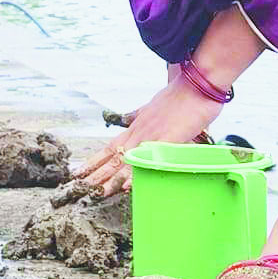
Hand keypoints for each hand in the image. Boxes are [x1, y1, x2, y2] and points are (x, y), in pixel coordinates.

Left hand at [74, 76, 220, 195]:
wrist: (197, 84)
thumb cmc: (181, 95)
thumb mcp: (153, 105)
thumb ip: (140, 114)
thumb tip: (130, 118)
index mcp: (136, 126)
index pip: (110, 147)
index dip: (94, 161)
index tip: (80, 172)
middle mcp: (139, 132)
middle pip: (113, 157)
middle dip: (96, 175)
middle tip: (80, 189)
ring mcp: (151, 137)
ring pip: (126, 162)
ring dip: (111, 179)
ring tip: (97, 193)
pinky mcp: (167, 141)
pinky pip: (148, 160)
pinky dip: (136, 174)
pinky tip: (127, 186)